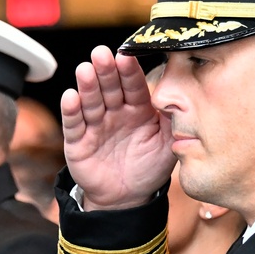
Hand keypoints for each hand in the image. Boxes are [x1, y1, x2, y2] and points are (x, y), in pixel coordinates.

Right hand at [61, 46, 175, 209]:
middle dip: (105, 71)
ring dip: (87, 86)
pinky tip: (70, 96)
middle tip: (101, 54)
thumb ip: (174, 122)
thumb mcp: (167, 145)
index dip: (129, 72)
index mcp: (138, 110)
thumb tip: (184, 98)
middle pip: (109, 88)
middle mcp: (115, 113)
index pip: (133, 86)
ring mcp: (95, 125)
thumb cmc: (149, 169)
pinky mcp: (78, 142)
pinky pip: (74, 124)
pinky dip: (71, 111)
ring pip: (90, 101)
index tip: (125, 56)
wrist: (127, 199)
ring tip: (85, 70)